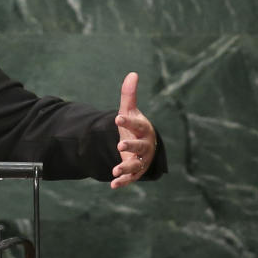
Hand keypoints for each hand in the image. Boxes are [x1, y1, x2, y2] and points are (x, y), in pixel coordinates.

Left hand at [110, 72, 156, 188]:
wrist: (143, 146)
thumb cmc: (135, 127)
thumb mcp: (130, 111)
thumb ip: (129, 95)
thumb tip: (132, 73)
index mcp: (143, 130)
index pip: (136, 125)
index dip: (128, 122)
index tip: (117, 118)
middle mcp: (145, 146)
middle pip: (140, 146)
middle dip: (131, 145)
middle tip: (120, 144)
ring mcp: (141, 160)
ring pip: (135, 165)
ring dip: (125, 167)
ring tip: (114, 170)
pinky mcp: (135, 172)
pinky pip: (130, 178)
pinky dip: (122, 182)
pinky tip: (113, 184)